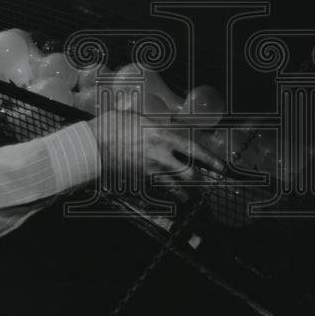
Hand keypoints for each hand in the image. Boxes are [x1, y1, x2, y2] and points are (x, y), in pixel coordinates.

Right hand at [87, 108, 224, 202]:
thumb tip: (162, 126)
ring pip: (176, 187)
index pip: (194, 149)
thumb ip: (154, 124)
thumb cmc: (113, 125)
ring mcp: (150, 171)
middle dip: (200, 179)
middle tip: (208, 183)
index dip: (210, 160)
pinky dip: (166, 196)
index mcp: (163, 136)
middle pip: (189, 173)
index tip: (221, 167)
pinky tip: (170, 199)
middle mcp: (161, 155)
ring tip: (192, 196)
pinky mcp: (139, 182)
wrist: (93, 145)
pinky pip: (158, 193)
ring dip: (186, 192)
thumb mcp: (137, 117)